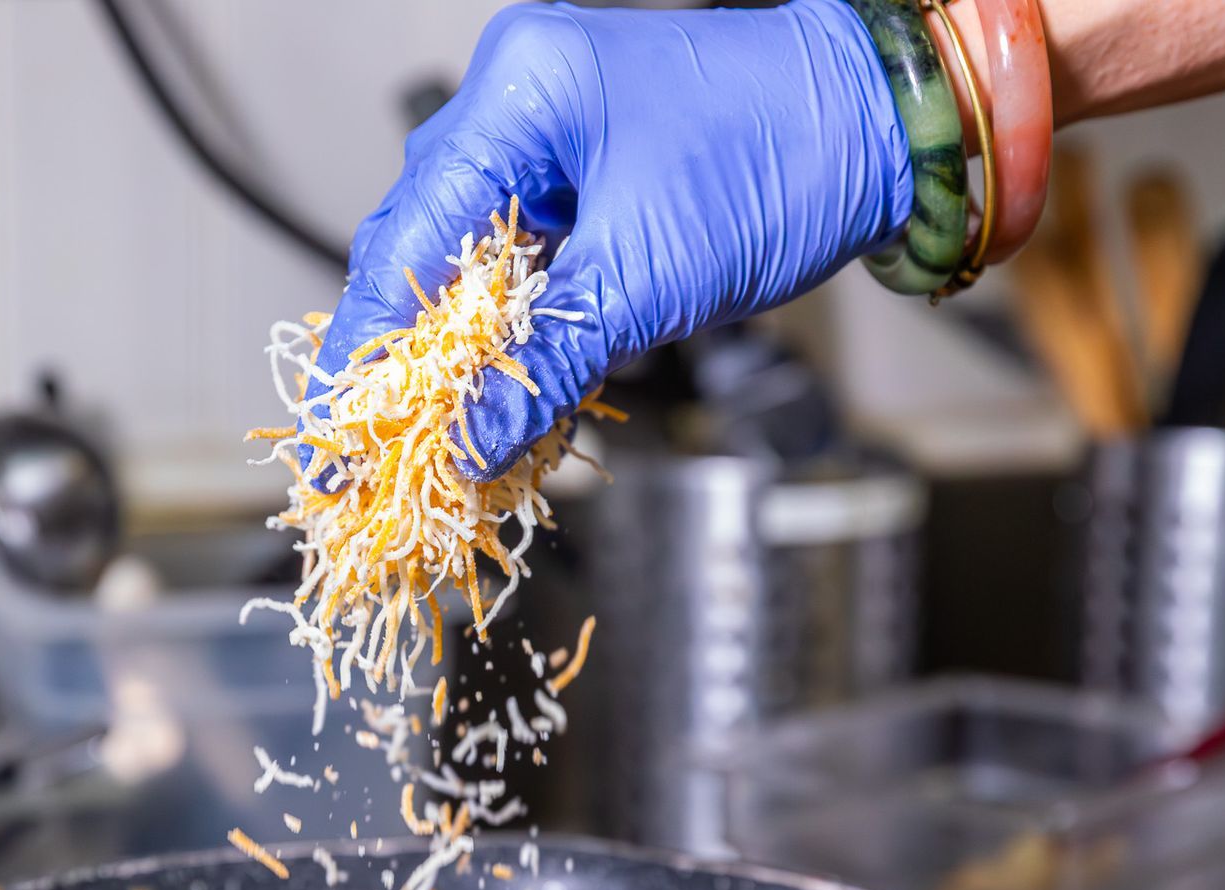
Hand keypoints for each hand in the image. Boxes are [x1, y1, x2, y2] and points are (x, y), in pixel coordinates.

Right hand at [312, 0, 913, 477]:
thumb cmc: (784, 161)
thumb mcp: (649, 280)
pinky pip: (523, 269)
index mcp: (515, 97)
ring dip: (464, 360)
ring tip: (443, 445)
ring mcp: (547, 143)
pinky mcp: (584, 183)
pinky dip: (516, 340)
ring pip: (471, 268)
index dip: (368, 350)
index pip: (405, 237)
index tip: (342, 435)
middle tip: (387, 457)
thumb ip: (545, 365)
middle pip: (424, 251)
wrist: (883, 132)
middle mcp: (514, 109)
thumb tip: (465, 445)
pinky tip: (504, 403)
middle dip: (410, 363)